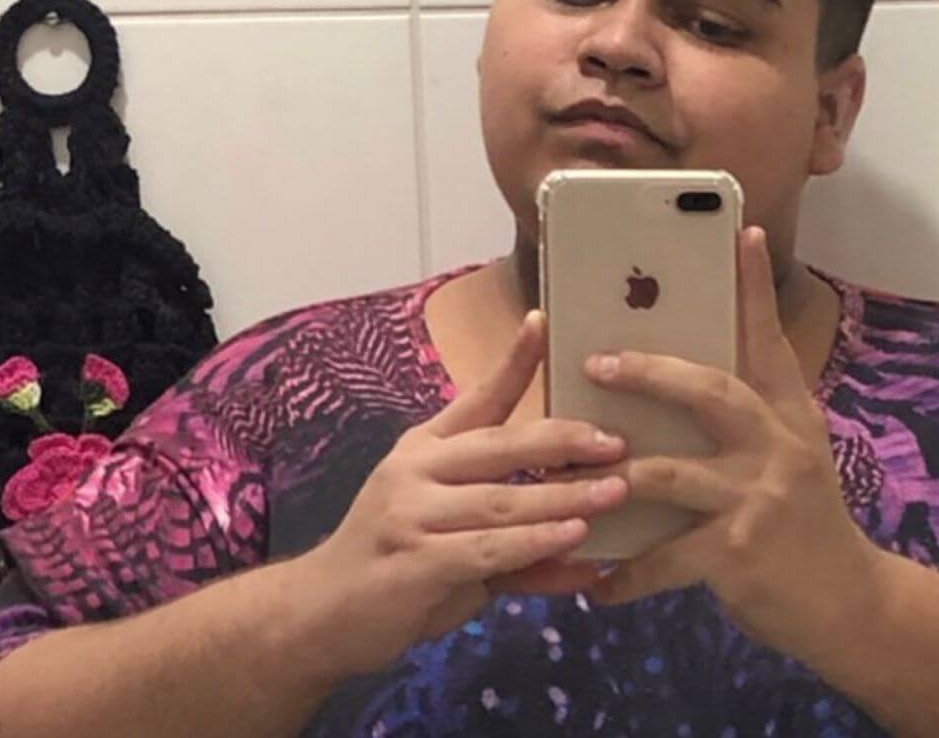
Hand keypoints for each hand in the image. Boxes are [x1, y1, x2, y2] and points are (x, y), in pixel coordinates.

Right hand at [288, 311, 627, 680]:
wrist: (322, 615)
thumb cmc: (395, 564)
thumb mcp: (448, 530)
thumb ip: (511, 528)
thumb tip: (585, 535)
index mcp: (425, 448)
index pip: (476, 399)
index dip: (512, 362)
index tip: (542, 321)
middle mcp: (415, 470)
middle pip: (501, 446)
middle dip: (564, 441)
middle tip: (616, 443)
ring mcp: (411, 513)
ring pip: (503, 499)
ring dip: (564, 497)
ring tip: (613, 493)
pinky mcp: (415, 561)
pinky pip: (490, 549)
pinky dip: (537, 545)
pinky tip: (574, 543)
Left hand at [585, 228, 882, 659]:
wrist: (850, 604)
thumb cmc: (804, 526)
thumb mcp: (793, 458)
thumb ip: (751, 421)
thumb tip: (679, 383)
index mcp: (788, 415)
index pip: (768, 339)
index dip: (753, 286)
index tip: (741, 230)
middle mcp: (778, 445)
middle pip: (710, 390)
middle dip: (648, 372)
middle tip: (597, 360)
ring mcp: (759, 498)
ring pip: (670, 472)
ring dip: (612, 474)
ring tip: (566, 475)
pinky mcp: (739, 552)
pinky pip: (664, 557)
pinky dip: (624, 573)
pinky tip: (596, 585)